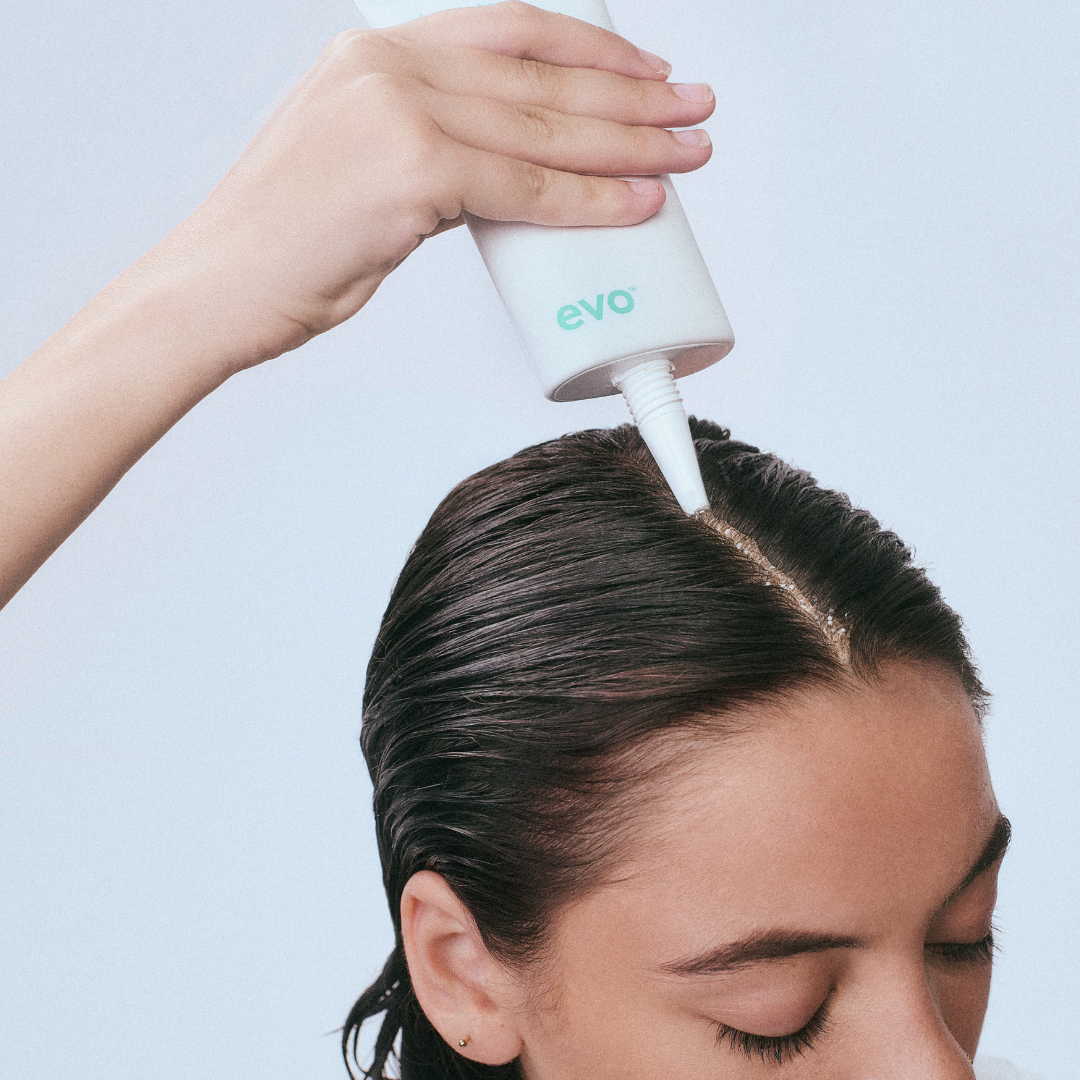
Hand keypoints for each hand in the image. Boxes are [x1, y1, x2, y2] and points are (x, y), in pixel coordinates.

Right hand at [170, 0, 715, 367]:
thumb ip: (426, 148)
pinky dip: (590, 200)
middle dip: (631, 94)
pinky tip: (640, 205)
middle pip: (541, 73)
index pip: (509, 30)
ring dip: (631, 142)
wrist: (214, 288)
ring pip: (545, 126)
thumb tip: (503, 177)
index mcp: (374, 52)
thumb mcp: (354, 164)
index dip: (589, 49)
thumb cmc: (283, 244)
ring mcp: (397, 109)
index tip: (643, 70)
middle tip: (693, 110)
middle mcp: (387, 64)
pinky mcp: (408, 169)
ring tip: (688, 152)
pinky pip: (526, 186)